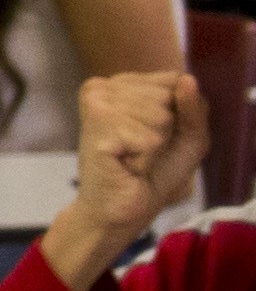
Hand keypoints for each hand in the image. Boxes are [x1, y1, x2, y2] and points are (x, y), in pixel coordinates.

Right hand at [43, 71, 210, 290]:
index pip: (174, 80)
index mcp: (122, 84)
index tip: (153, 137)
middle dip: (166, 132)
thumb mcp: (188, 138)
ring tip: (131, 158)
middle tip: (140, 151)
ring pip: (160, 116)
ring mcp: (97, 102)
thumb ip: (195, 108)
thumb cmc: (150, 175)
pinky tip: (125, 164)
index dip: (177, 115)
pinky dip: (145, 159)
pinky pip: (149, 137)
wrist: (119, 211)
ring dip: (154, 147)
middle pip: (168, 96)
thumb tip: (187, 79)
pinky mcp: (96, 123)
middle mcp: (103, 86)